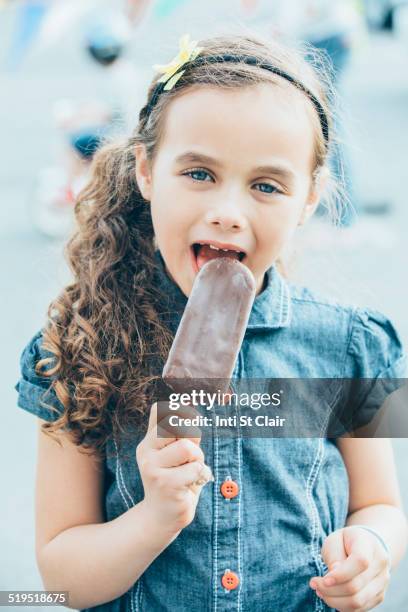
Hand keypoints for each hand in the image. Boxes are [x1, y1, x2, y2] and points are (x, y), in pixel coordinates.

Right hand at [136, 402, 211, 534]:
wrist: (161, 517)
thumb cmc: (174, 480)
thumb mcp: (173, 454)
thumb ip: (175, 433)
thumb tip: (174, 408)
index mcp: (148, 442)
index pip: (161, 411)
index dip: (182, 412)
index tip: (190, 423)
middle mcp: (147, 452)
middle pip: (177, 425)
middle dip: (193, 437)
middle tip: (191, 456)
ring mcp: (153, 468)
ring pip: (188, 448)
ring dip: (198, 460)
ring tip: (191, 473)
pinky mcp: (166, 484)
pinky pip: (195, 469)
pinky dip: (199, 476)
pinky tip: (189, 486)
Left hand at [309, 526, 389, 609]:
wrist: (368, 545)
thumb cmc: (346, 542)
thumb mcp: (335, 540)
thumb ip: (334, 555)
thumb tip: (333, 575)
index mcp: (370, 545)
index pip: (360, 562)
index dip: (340, 575)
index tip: (323, 579)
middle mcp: (381, 564)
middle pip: (356, 586)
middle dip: (330, 590)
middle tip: (314, 584)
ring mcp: (383, 582)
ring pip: (358, 602)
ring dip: (334, 600)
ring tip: (320, 591)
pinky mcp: (379, 595)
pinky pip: (359, 609)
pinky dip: (342, 606)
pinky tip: (331, 597)